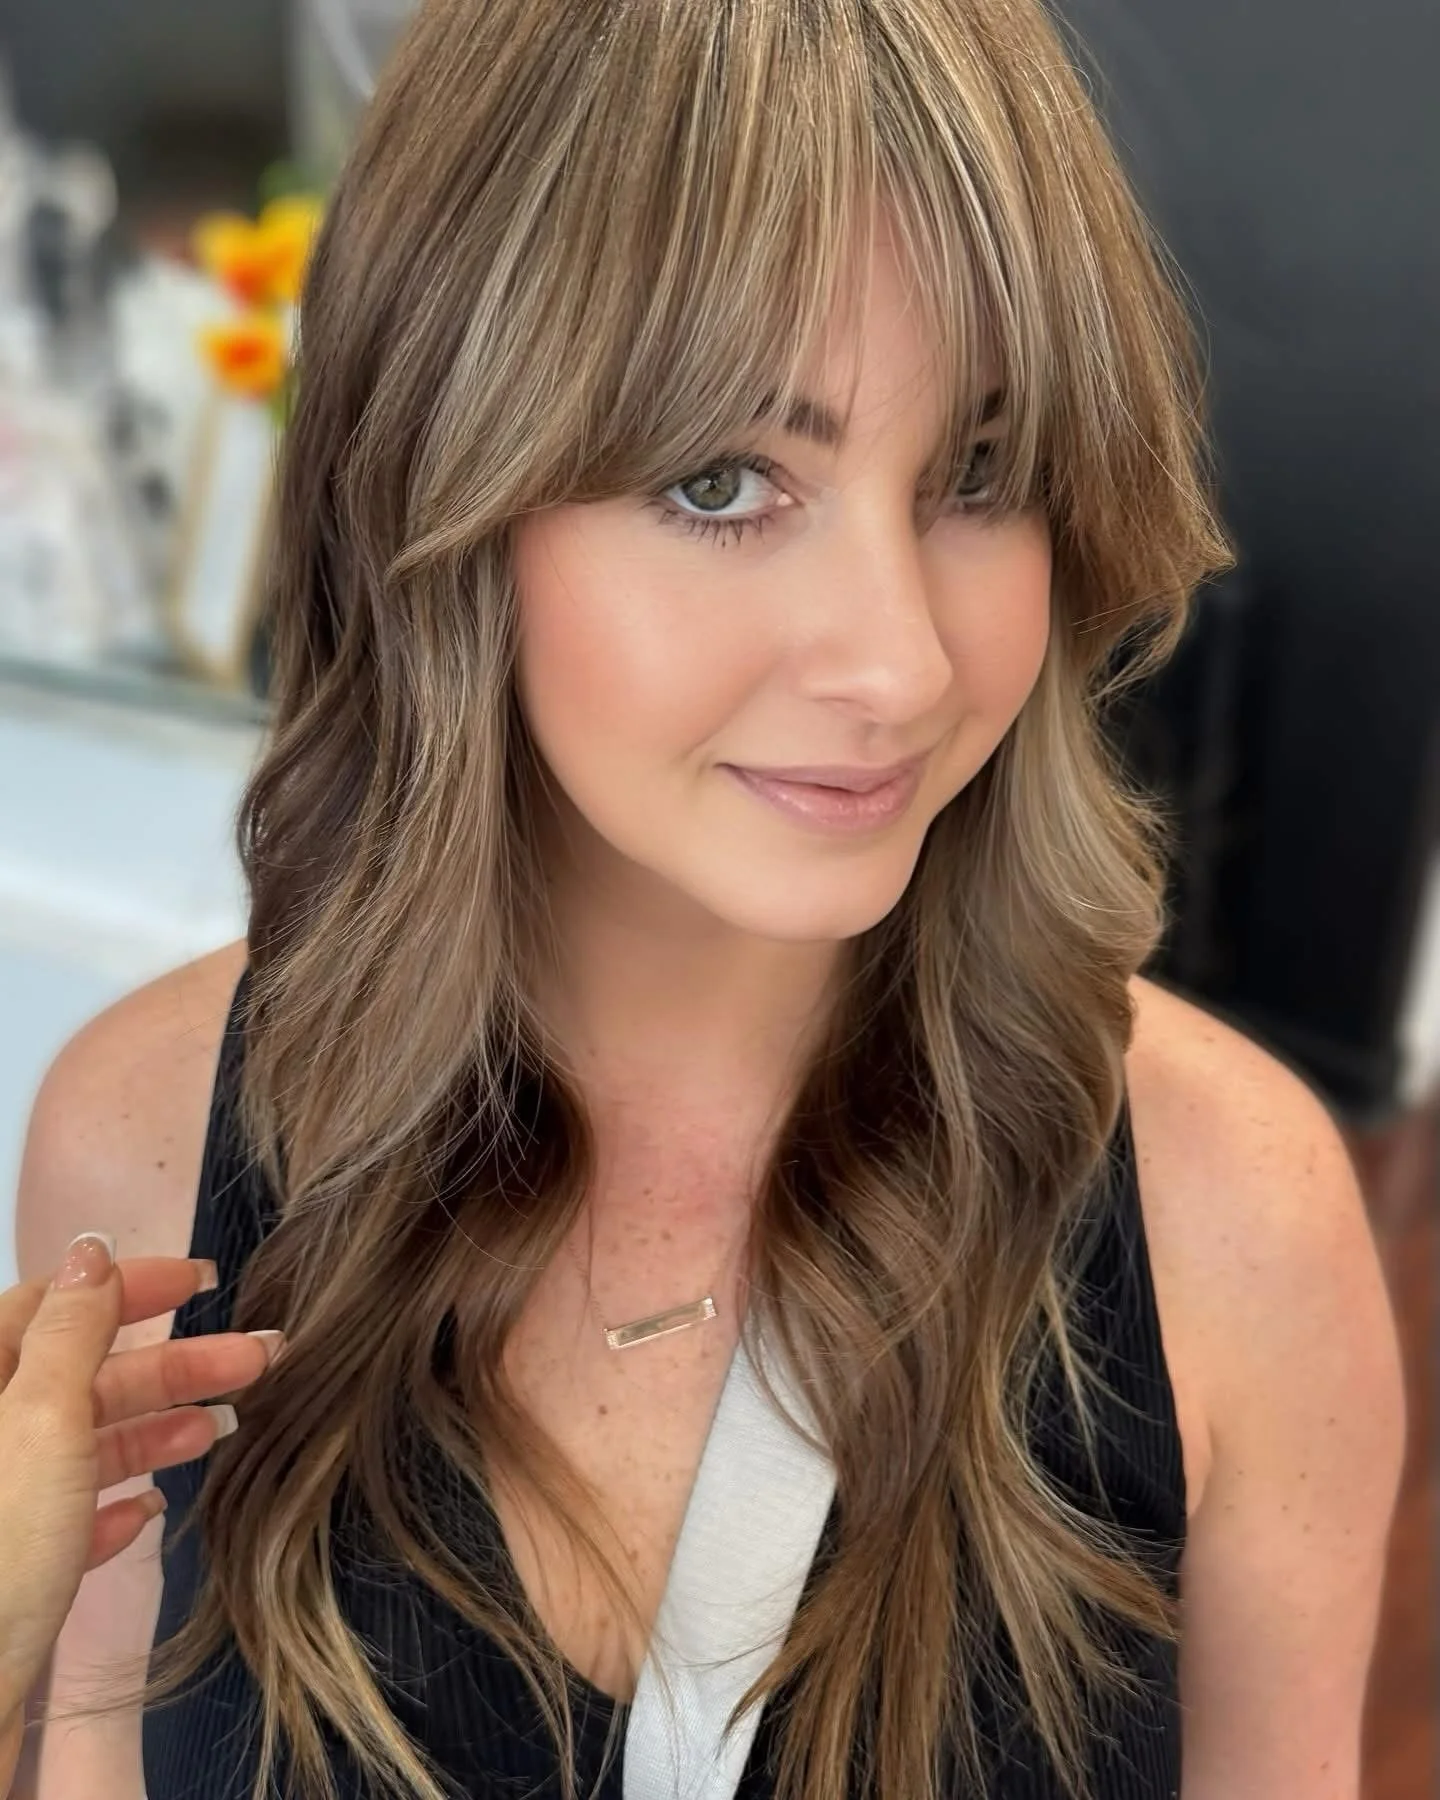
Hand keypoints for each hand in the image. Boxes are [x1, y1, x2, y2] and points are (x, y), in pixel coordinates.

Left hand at [0, 1233, 283, 1786]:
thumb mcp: (42, 1418)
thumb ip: (72, 1330)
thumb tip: (92, 1248)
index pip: (57, 1303)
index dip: (132, 1286)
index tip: (204, 1280)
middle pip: (83, 1374)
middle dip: (173, 1365)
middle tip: (258, 1358)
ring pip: (82, 1444)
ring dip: (156, 1431)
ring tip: (224, 1433)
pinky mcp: (6, 1566)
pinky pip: (66, 1516)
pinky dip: (114, 1505)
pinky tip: (149, 1513)